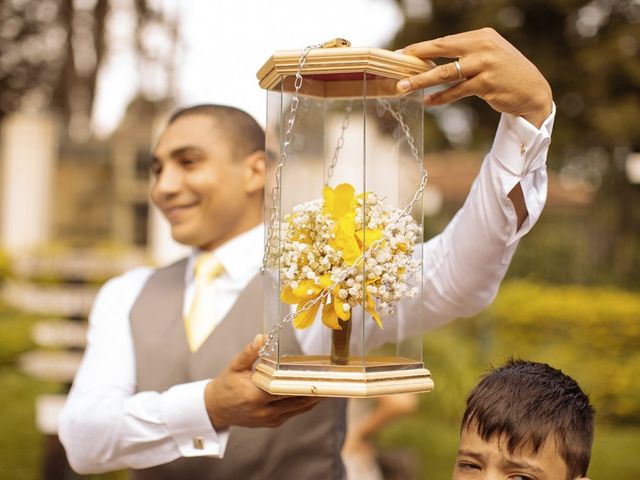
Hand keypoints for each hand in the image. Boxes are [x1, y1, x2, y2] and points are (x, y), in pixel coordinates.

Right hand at [204, 334, 321, 428]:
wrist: (216, 409)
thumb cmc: (226, 385)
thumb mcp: (234, 366)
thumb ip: (249, 353)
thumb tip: (262, 337)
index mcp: (255, 395)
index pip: (284, 388)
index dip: (301, 382)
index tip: (315, 374)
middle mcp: (264, 410)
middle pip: (296, 400)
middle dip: (314, 390)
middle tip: (331, 380)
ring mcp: (270, 419)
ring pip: (299, 409)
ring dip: (314, 399)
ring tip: (329, 387)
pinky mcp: (273, 423)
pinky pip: (294, 413)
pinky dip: (305, 404)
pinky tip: (314, 394)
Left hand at [397, 28, 552, 127]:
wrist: (532, 91)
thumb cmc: (505, 74)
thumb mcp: (488, 55)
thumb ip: (465, 54)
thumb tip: (432, 60)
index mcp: (481, 36)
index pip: (445, 41)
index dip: (421, 48)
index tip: (402, 53)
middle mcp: (483, 47)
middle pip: (441, 50)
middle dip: (416, 59)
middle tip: (397, 65)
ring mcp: (485, 65)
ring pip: (445, 73)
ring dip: (421, 81)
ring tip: (404, 87)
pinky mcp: (486, 84)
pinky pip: (456, 92)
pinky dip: (440, 98)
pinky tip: (427, 102)